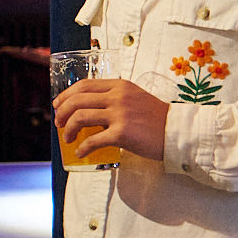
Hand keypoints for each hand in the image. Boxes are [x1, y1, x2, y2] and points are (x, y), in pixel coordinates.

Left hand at [53, 77, 168, 161]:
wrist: (179, 132)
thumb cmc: (156, 119)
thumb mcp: (135, 99)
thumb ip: (114, 100)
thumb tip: (88, 111)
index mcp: (120, 86)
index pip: (84, 85)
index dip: (66, 95)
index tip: (58, 105)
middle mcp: (118, 97)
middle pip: (77, 100)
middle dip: (62, 113)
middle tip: (59, 124)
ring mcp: (120, 114)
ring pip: (81, 117)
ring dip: (68, 130)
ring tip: (68, 138)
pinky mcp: (123, 133)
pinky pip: (93, 140)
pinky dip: (83, 147)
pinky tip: (81, 152)